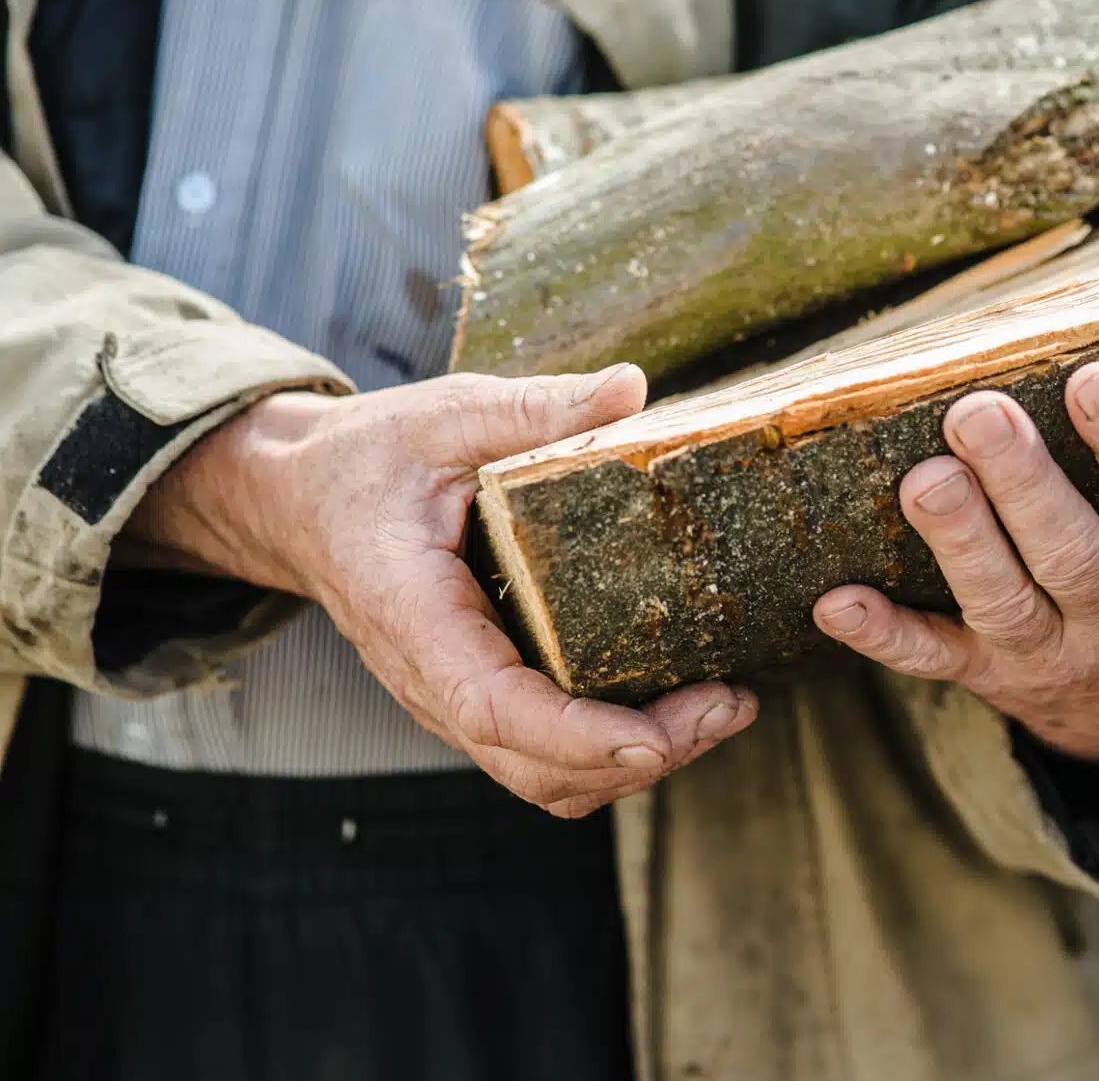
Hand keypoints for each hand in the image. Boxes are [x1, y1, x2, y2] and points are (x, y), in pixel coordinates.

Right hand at [122, 366, 755, 815]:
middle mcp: (434, 683)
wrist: (301, 500)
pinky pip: (547, 754)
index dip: (578, 736)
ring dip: (637, 762)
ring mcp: (457, 701)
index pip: (496, 709)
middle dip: (642, 754)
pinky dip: (614, 748)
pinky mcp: (484, 696)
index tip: (657, 735)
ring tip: (722, 709)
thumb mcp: (445, 416)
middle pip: (538, 768)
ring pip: (547, 777)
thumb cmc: (369, 459)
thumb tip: (631, 387)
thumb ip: (535, 409)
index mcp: (418, 619)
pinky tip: (679, 699)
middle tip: (732, 704)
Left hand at [812, 362, 1098, 761]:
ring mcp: (1044, 655)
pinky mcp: (984, 677)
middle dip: (1024, 488)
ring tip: (921, 479)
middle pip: (1070, 557)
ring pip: (1000, 604)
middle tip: (978, 411)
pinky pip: (931, 664)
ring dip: (959, 545)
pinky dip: (884, 638)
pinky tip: (833, 600)